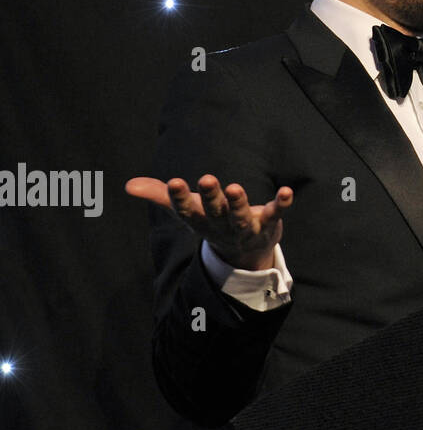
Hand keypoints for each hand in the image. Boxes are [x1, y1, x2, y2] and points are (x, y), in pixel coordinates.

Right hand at [126, 174, 291, 270]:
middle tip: (206, 179)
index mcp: (200, 221)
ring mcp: (246, 226)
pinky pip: (276, 213)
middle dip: (211, 197)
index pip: (187, 210)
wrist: (245, 250)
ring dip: (238, 202)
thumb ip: (160, 196)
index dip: (179, 198)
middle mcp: (221, 225)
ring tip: (234, 187)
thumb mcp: (188, 210)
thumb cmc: (212, 221)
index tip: (173, 182)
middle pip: (215, 211)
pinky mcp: (269, 222)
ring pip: (241, 216)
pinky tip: (287, 191)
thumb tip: (128, 185)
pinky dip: (282, 203)